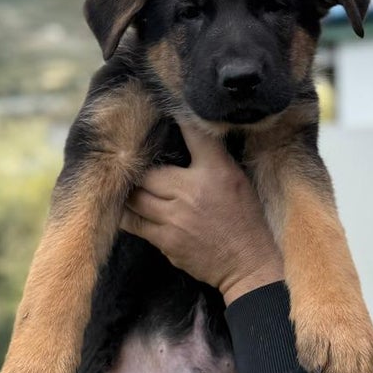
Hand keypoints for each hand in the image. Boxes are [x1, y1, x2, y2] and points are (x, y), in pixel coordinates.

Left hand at [120, 121, 284, 304]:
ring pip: (134, 197)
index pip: (194, 134)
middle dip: (139, 168)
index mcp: (216, 172)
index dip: (178, 118)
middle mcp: (192, 192)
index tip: (165, 109)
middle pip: (147, 171)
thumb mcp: (238, 179)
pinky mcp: (165, 240)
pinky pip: (134, 223)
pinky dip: (128, 214)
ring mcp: (175, 218)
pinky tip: (128, 209)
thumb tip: (187, 133)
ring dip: (128, 192)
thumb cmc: (245, 219)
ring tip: (124, 186)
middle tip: (131, 162)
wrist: (248, 264)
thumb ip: (213, 157)